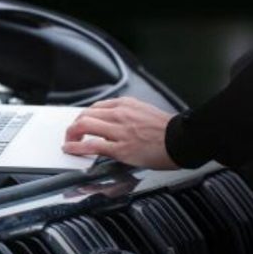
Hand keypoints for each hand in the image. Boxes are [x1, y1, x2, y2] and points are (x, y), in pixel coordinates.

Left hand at [63, 96, 178, 169]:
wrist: (184, 140)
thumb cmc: (169, 130)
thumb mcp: (145, 112)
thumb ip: (129, 114)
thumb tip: (116, 121)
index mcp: (126, 104)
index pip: (96, 107)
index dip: (85, 116)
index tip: (81, 123)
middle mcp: (120, 114)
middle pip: (86, 114)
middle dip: (74, 125)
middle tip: (72, 133)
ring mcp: (119, 131)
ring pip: (84, 125)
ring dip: (71, 134)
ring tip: (68, 142)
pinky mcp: (120, 148)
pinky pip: (91, 145)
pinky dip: (76, 147)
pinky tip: (70, 149)